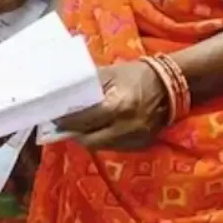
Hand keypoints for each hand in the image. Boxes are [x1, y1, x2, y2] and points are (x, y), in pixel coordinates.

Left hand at [55, 61, 170, 150]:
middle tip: (64, 124)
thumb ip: (84, 88)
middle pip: (88, 139)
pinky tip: (98, 129)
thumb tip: (60, 97)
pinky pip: (114, 148)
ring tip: (79, 127)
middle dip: (74, 133)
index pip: (82, 121)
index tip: (54, 118)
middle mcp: (126, 127)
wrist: (168, 85)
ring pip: (100, 146)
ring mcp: (135, 139)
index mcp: (117, 106)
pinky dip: (103, 140)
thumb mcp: (107, 75)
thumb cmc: (134, 75)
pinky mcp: (141, 145)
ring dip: (87, 138)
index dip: (66, 121)